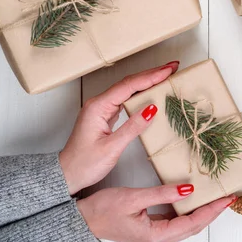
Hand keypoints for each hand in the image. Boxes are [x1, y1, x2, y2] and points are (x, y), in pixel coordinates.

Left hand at [59, 61, 179, 194]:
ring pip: (127, 88)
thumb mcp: (111, 148)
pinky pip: (125, 97)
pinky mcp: (104, 114)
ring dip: (147, 80)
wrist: (67, 174)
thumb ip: (132, 127)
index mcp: (98, 107)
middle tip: (173, 67)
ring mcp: (101, 108)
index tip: (169, 70)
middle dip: (151, 73)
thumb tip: (152, 109)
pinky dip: (140, 91)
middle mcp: (98, 103)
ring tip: (166, 75)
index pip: (128, 86)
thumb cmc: (85, 164)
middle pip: (128, 82)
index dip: (150, 77)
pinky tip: (150, 90)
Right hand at [77, 185, 236, 241]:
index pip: (193, 223)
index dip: (212, 210)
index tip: (227, 199)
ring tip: (217, 198)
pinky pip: (177, 223)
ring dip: (202, 212)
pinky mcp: (152, 232)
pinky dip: (189, 212)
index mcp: (156, 237)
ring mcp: (155, 238)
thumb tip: (188, 190)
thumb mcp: (133, 197)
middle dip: (212, 212)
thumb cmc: (102, 210)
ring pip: (187, 226)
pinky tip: (196, 201)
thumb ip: (162, 194)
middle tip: (228, 197)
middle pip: (194, 227)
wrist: (82, 221)